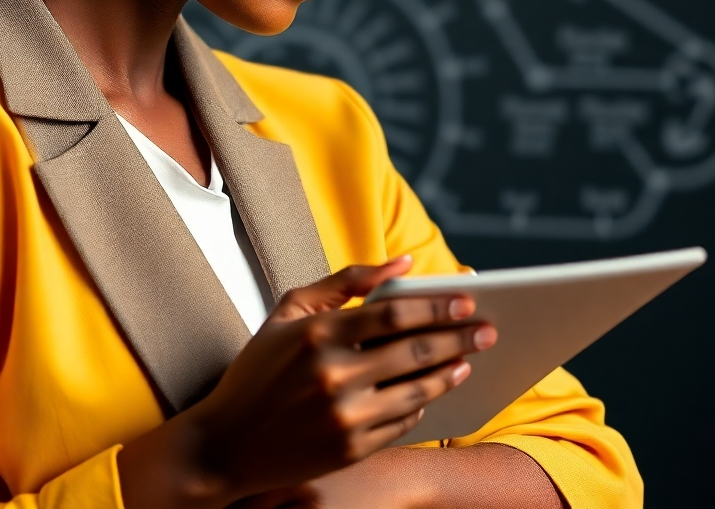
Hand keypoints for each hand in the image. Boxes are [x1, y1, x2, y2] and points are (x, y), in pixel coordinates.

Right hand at [118, 257, 495, 508]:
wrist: (225, 443)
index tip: (468, 300)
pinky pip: (402, 424)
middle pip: (415, 351)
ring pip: (416, 391)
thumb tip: (402, 263)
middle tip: (489, 328)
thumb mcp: (291, 310)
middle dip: (459, 337)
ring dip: (449, 373)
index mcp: (319, 334)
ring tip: (467, 360)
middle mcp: (334, 376)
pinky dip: (422, 406)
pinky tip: (434, 391)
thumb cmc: (259, 367)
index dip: (436, 306)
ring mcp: (343, 417)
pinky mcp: (349, 451)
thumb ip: (345, 281)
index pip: (394, 314)